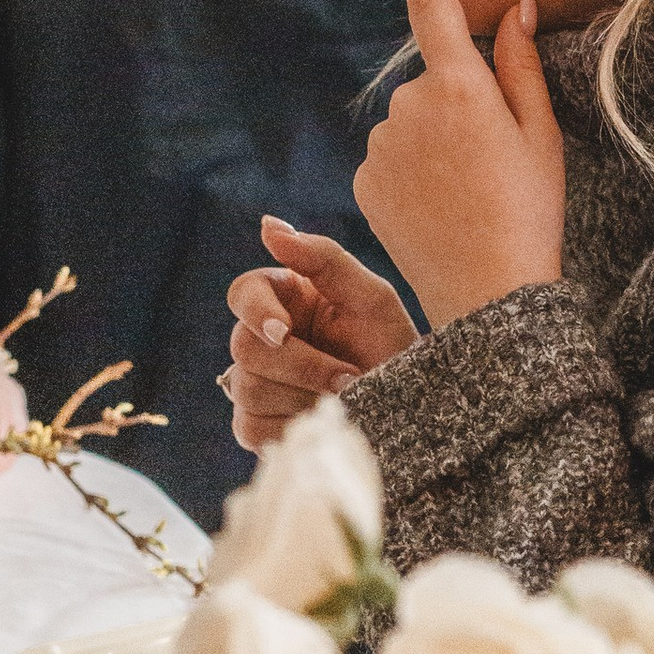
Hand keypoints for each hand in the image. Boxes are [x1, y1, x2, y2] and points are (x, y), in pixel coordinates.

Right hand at [225, 215, 416, 451]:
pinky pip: (251, 428)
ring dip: (303, 397)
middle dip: (299, 365)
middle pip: (244, 346)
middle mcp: (264, 338)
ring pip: (247, 388)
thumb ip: (323, 257)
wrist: (411, 407)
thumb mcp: (371, 297)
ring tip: (344, 397)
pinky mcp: (257, 425)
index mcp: (285, 298)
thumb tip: (269, 225)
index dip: (256, 312)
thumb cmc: (392, 346)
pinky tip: (321, 420)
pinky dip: (291, 427)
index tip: (284, 331)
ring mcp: (256, 383)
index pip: (242, 293)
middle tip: (346, 377)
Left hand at [352, 0, 566, 329]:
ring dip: (434, 143)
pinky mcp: (363, 179)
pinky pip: (390, 157)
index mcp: (461, 87)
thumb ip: (520, 64)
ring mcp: (381, 144)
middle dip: (457, 106)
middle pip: (433, 82)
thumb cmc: (530, 212)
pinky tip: (439, 208)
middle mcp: (410, 106)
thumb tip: (515, 8)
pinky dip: (411, 173)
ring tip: (469, 194)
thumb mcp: (541, 135)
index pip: (434, 6)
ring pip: (411, 122)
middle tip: (493, 163)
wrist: (487, 296)